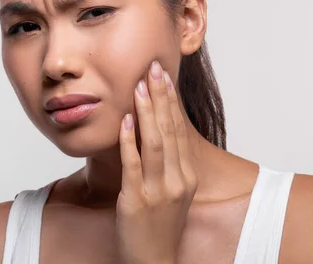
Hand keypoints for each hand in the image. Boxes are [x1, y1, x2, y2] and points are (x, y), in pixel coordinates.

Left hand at [116, 60, 197, 263]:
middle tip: (153, 68)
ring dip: (147, 112)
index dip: (171, 101)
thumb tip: (156, 128)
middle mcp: (178, 181)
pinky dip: (129, 140)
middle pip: (170, 131)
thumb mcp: (173, 191)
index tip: (164, 76)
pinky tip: (125, 120)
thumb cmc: (160, 224)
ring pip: (155, 143)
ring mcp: (159, 191)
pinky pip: (133, 165)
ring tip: (140, 87)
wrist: (154, 260)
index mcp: (187, 175)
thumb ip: (168, 162)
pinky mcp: (137, 200)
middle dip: (161, 97)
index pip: (180, 130)